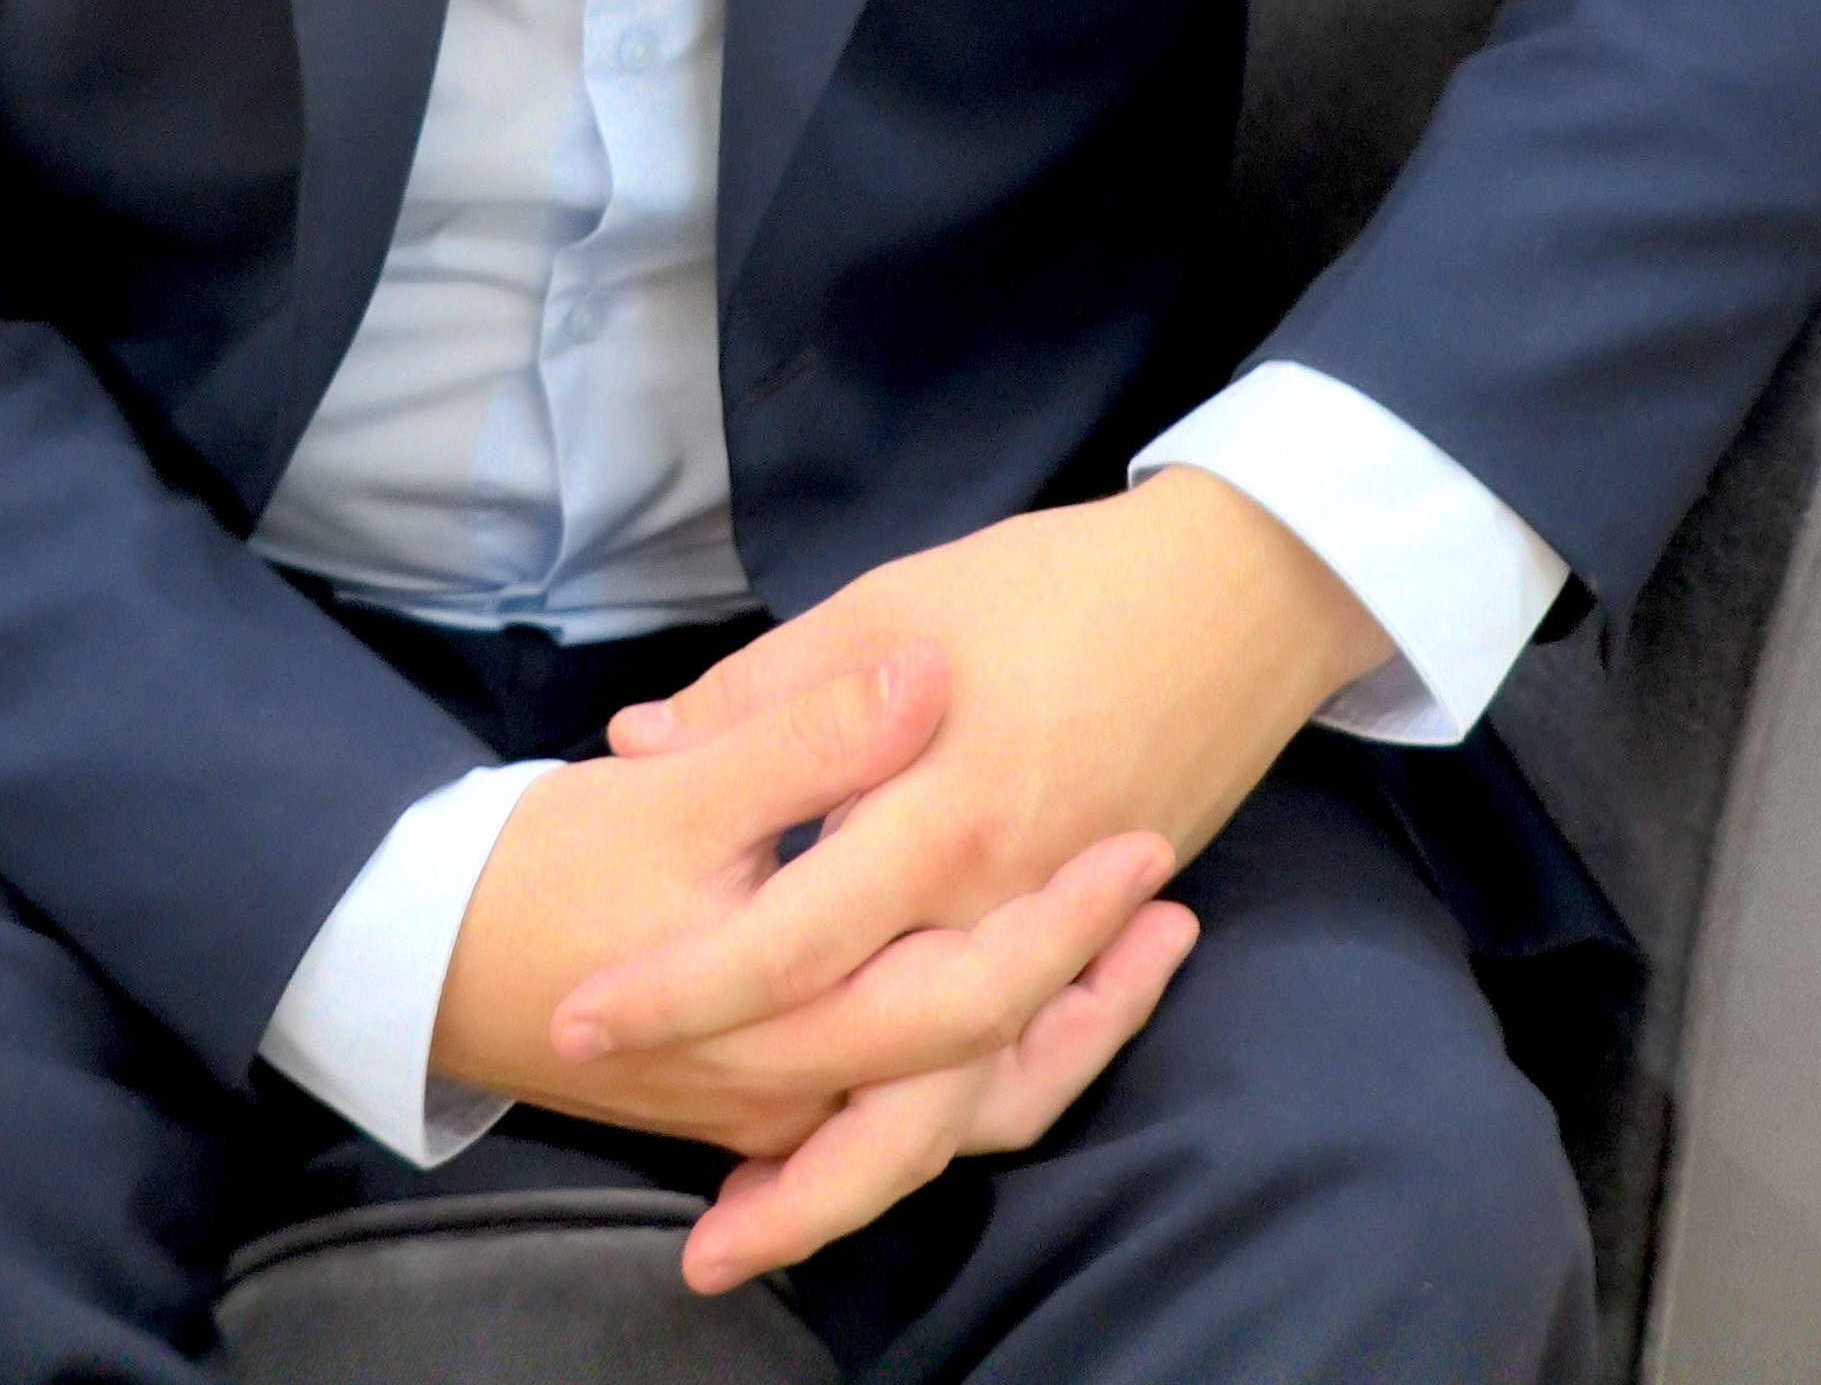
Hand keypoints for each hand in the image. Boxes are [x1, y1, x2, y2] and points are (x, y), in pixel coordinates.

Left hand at [558, 474, 1389, 1274]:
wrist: (1233, 597)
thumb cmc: (1053, 584)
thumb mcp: (894, 602)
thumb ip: (771, 690)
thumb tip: (638, 739)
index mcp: (938, 815)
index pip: (787, 941)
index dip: (683, 989)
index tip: (587, 1023)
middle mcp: (997, 905)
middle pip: (883, 1075)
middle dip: (786, 1170)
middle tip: (693, 1235)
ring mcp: (1050, 936)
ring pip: (960, 1106)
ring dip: (866, 1181)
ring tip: (767, 1231)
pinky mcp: (1089, 943)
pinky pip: (1021, 1069)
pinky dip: (953, 1121)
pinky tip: (886, 1144)